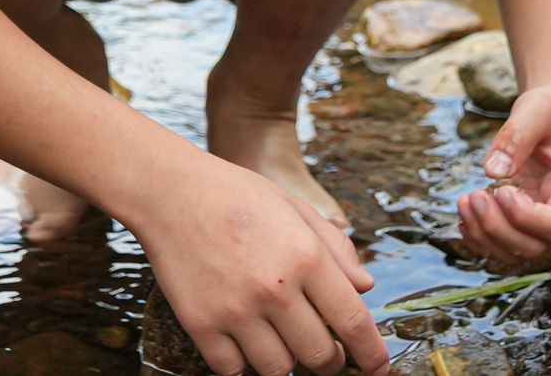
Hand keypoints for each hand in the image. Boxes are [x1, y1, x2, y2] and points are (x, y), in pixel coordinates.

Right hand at [135, 154, 388, 375]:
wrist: (172, 192)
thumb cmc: (239, 196)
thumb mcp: (297, 210)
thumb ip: (336, 251)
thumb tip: (366, 287)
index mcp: (306, 257)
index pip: (353, 321)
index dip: (371, 353)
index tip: (378, 368)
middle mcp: (275, 289)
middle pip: (319, 355)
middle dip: (330, 361)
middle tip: (327, 354)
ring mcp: (236, 311)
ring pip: (279, 369)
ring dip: (288, 363)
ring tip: (285, 343)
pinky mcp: (201, 324)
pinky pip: (233, 370)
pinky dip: (244, 365)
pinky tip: (247, 344)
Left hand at [458, 84, 550, 270]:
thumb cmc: (550, 109)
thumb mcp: (536, 111)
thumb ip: (517, 137)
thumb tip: (492, 171)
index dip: (525, 217)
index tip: (501, 190)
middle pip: (536, 246)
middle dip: (499, 228)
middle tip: (474, 195)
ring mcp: (545, 219)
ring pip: (518, 253)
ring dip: (486, 236)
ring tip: (465, 201)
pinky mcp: (525, 219)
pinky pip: (505, 246)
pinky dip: (481, 239)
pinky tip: (465, 217)